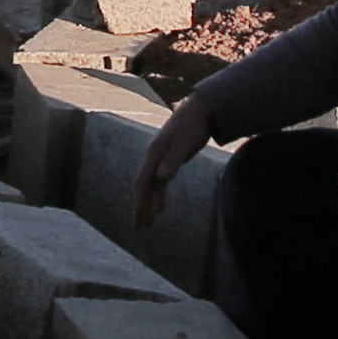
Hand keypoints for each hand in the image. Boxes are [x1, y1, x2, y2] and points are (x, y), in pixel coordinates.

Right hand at [132, 98, 215, 225]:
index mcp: (154, 154)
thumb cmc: (193, 125)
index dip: (139, 201)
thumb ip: (173, 160)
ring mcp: (160, 160)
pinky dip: (158, 197)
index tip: (138, 218)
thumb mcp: (185, 142)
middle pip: (143, 187)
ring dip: (148, 205)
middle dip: (140, 208)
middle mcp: (153, 159)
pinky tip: (160, 209)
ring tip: (147, 224)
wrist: (199, 111)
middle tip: (138, 228)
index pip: (143, 182)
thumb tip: (161, 177)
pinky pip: (160, 183)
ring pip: (151, 187)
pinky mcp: (169, 161)